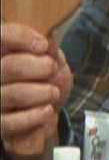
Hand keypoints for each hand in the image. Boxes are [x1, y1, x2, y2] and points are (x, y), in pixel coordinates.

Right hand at [1, 21, 72, 159]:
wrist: (41, 110)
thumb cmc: (42, 78)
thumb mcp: (48, 58)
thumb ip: (47, 48)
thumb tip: (51, 37)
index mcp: (1, 52)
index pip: (2, 36)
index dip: (22, 38)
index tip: (44, 45)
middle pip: (11, 67)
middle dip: (41, 68)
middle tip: (52, 69)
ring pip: (15, 94)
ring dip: (43, 93)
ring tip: (53, 92)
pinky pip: (13, 123)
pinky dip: (36, 116)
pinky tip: (46, 110)